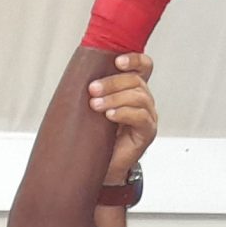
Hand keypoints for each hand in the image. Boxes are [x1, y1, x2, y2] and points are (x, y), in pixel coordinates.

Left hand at [88, 52, 156, 181]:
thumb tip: (78, 72)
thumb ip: (95, 89)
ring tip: (96, 105)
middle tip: (92, 89)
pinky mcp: (147, 132)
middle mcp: (143, 100)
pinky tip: (110, 116)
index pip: (143, 66)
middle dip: (112, 82)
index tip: (117, 61)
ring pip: (138, 96)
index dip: (134, 59)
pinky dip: (124, 113)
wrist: (101, 167)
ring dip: (114, 98)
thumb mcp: (94, 106)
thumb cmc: (97, 136)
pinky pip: (141, 117)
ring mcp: (147, 116)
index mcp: (133, 90)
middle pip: (136, 80)